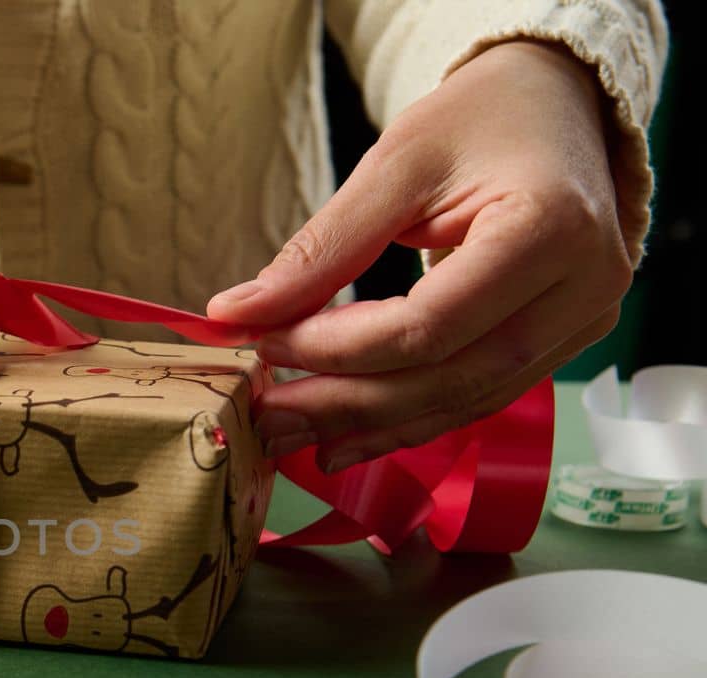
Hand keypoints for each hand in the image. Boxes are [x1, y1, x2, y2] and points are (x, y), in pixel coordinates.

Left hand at [208, 41, 631, 473]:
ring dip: (370, 426)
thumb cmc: (479, 119)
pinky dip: (408, 418)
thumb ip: (321, 248)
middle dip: (346, 403)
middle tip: (265, 417)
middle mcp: (584, 287)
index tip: (263, 343)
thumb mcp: (395, 165)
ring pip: (465, 400)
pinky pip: (478, 395)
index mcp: (550, 229)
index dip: (338, 349)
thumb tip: (232, 314)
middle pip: (450, 378)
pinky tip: (345, 436)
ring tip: (289, 435)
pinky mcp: (565, 340)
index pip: (429, 326)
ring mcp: (583, 321)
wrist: (558, 103)